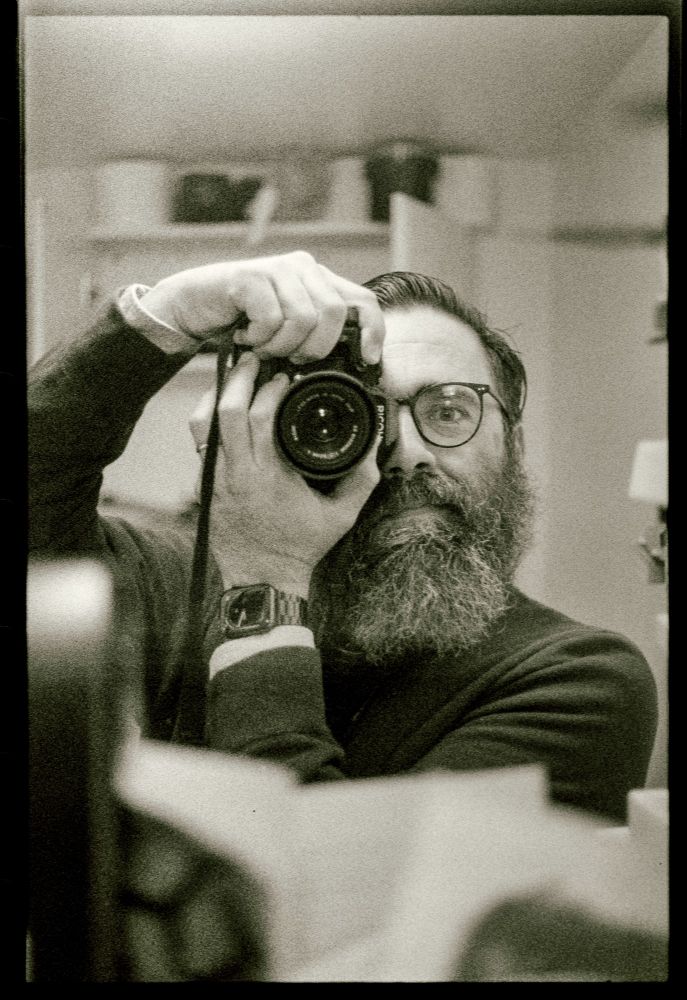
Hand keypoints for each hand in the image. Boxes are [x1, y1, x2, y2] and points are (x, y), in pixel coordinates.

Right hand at [140, 251, 384, 363]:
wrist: (194, 306)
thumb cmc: (244, 321)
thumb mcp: (289, 328)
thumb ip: (319, 333)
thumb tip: (356, 361)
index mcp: (320, 279)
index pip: (363, 301)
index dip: (373, 330)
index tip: (369, 359)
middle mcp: (304, 267)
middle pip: (334, 314)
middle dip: (315, 348)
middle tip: (290, 358)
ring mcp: (278, 268)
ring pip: (303, 319)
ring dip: (281, 346)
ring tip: (263, 347)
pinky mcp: (251, 276)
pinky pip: (272, 319)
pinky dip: (259, 339)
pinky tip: (246, 336)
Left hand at [189, 351, 380, 598]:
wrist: (264, 581)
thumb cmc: (301, 548)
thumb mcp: (341, 515)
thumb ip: (361, 479)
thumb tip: (374, 447)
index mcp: (268, 475)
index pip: (259, 415)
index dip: (271, 388)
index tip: (285, 378)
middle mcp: (235, 474)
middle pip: (226, 410)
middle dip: (239, 377)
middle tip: (254, 360)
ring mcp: (214, 481)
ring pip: (202, 424)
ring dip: (217, 395)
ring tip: (233, 377)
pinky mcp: (204, 488)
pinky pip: (200, 445)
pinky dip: (210, 421)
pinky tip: (224, 410)